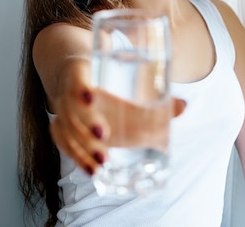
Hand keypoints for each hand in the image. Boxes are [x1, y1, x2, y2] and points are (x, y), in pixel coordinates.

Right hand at [49, 61, 185, 174]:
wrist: (75, 74)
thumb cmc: (104, 76)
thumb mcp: (121, 74)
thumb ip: (152, 93)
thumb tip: (183, 106)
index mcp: (80, 73)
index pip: (75, 80)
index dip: (80, 89)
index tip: (92, 97)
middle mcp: (67, 93)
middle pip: (70, 109)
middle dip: (87, 123)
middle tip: (105, 135)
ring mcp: (61, 111)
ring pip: (64, 129)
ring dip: (82, 147)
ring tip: (102, 162)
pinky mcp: (62, 127)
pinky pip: (62, 143)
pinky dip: (76, 157)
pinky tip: (92, 171)